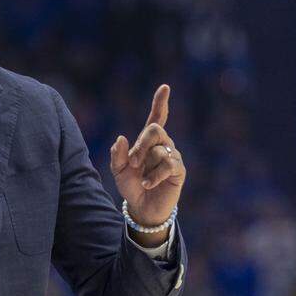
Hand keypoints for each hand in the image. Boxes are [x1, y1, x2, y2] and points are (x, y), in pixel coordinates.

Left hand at [108, 84, 185, 236]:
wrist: (142, 208)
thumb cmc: (131, 186)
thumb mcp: (118, 171)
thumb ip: (117, 155)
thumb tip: (121, 138)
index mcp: (148, 141)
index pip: (157, 117)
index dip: (161, 103)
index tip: (165, 87)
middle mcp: (163, 145)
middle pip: (155, 130)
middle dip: (141, 145)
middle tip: (132, 163)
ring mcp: (172, 156)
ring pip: (160, 151)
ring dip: (146, 166)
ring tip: (142, 180)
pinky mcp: (178, 170)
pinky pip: (168, 165)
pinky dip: (154, 176)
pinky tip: (147, 184)